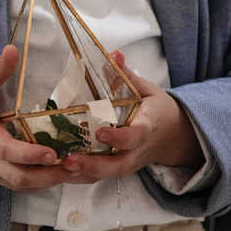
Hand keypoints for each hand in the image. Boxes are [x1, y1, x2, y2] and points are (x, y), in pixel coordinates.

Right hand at [0, 45, 97, 191]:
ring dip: (46, 182)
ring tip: (74, 173)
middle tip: (74, 168)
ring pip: (19, 185)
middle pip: (17, 177)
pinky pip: (15, 184)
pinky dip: (37, 182)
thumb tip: (13, 50)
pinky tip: (57, 174)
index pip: (6, 151)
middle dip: (47, 176)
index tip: (53, 153)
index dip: (30, 155)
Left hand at [59, 53, 202, 180]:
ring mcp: (128, 162)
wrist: (171, 135)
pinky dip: (79, 176)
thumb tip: (114, 54)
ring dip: (82, 174)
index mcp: (148, 127)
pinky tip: (59, 171)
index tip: (101, 133)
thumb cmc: (156, 110)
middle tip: (69, 161)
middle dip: (94, 166)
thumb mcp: (146, 89)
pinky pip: (99, 177)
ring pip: (106, 175)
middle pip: (118, 165)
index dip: (120, 138)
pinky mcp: (118, 168)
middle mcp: (137, 151)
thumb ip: (126, 75)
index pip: (136, 136)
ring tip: (59, 168)